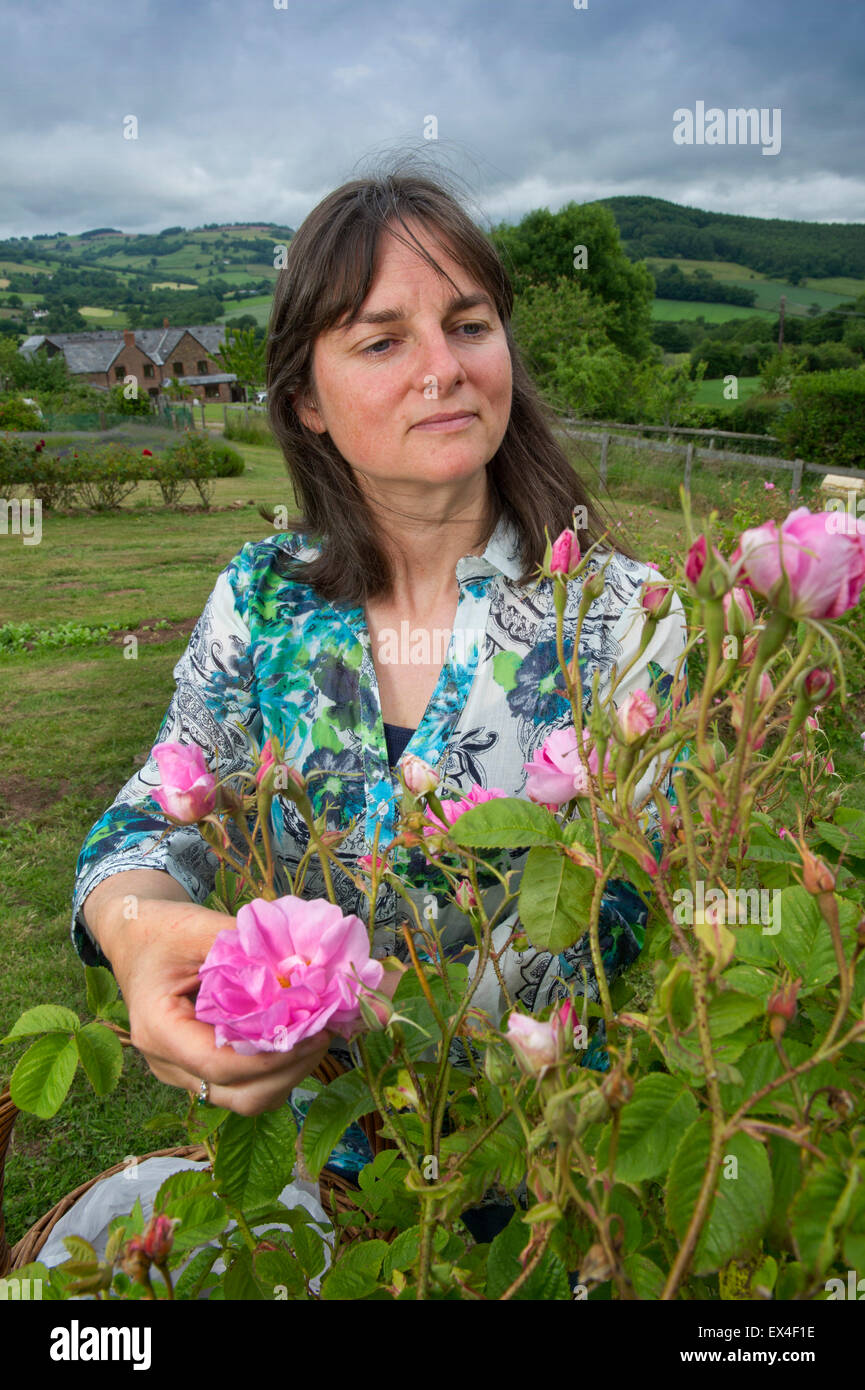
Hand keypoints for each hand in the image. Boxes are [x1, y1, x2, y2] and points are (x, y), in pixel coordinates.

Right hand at [102, 898, 333, 1115]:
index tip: (313, 1032)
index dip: (272, 1057)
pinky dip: (275, 1069)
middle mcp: (167, 1063)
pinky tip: (297, 1037)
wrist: (135, 938)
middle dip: (288, 1073)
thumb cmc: (162, 931)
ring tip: (317, 1036)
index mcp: (158, 1030)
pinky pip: (243, 1084)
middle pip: (238, 1096)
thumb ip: (247, 948)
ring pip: (244, 1099)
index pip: (219, 1065)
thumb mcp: (198, 928)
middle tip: (324, 1034)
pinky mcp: (200, 1069)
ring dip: (286, 1075)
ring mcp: (182, 1072)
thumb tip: (303, 965)